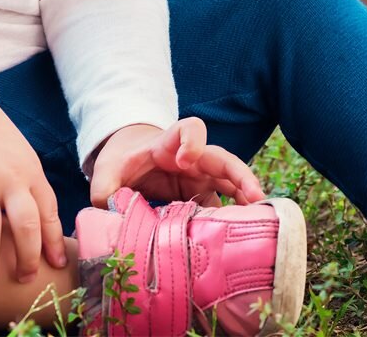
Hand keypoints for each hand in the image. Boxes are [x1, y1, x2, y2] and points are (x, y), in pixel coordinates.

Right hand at [0, 108, 66, 285]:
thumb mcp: (26, 161)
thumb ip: (35, 191)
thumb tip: (48, 231)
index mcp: (31, 175)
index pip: (49, 213)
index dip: (54, 242)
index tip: (57, 266)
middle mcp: (8, 181)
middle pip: (25, 225)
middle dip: (27, 258)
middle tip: (24, 280)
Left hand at [89, 117, 264, 207]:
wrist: (128, 160)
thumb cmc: (121, 160)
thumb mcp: (106, 170)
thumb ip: (104, 188)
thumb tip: (112, 213)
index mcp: (168, 144)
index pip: (189, 129)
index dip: (192, 141)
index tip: (184, 160)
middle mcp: (192, 158)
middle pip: (223, 159)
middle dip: (240, 176)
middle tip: (255, 197)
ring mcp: (200, 177)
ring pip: (230, 183)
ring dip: (246, 199)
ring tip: (261, 221)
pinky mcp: (201, 196)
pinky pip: (221, 206)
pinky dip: (231, 220)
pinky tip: (239, 238)